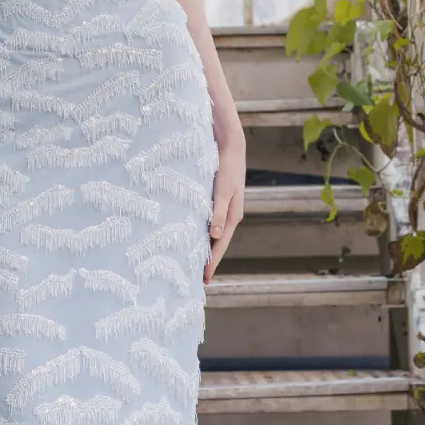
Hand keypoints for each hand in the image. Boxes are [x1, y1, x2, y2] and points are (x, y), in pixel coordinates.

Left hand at [205, 135, 244, 283]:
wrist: (231, 145)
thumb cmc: (227, 167)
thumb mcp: (222, 190)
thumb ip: (217, 212)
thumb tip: (215, 236)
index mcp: (232, 216)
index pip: (220, 245)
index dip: (212, 262)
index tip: (204, 279)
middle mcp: (229, 215)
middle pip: (217, 243)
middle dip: (209, 260)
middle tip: (196, 278)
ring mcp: (223, 208)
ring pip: (213, 233)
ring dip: (204, 247)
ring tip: (193, 262)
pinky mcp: (216, 200)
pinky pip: (209, 222)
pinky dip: (202, 232)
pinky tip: (192, 236)